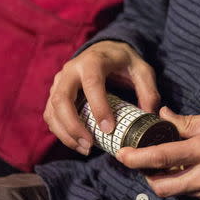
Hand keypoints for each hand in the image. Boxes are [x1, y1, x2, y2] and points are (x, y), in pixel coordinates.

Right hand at [44, 41, 159, 154]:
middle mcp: (71, 70)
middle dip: (74, 126)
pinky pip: (51, 115)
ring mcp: (59, 81)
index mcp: (93, 60)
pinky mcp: (55, 93)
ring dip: (65, 133)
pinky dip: (60, 132)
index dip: (98, 107)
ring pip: (52, 110)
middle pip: (62, 99)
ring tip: (85, 149)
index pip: (91, 83)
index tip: (108, 130)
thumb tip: (148, 115)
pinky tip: (77, 143)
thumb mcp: (142, 71)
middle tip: (90, 145)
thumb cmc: (124, 63)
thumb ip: (148, 91)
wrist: (105, 51)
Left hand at [116, 107, 199, 199]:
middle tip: (140, 164)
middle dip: (145, 176)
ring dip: (163, 180)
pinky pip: (190, 195)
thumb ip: (190, 121)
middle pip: (162, 186)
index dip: (137, 158)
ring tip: (164, 165)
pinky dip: (183, 184)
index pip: (162, 156)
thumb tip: (164, 116)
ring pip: (174, 193)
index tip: (121, 154)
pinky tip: (189, 171)